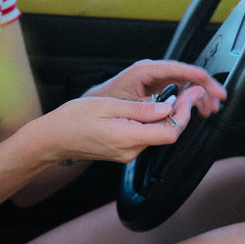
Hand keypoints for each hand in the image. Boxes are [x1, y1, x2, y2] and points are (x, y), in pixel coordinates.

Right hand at [31, 60, 226, 165]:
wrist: (53, 139)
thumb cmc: (73, 119)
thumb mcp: (108, 106)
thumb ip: (140, 109)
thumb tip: (168, 108)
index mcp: (128, 138)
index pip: (170, 132)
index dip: (184, 114)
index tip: (189, 95)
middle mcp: (131, 150)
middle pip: (168, 133)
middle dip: (183, 112)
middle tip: (191, 90)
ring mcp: (128, 153)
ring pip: (158, 134)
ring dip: (171, 116)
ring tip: (179, 95)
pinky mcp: (124, 151)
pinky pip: (146, 136)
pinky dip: (156, 122)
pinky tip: (157, 107)